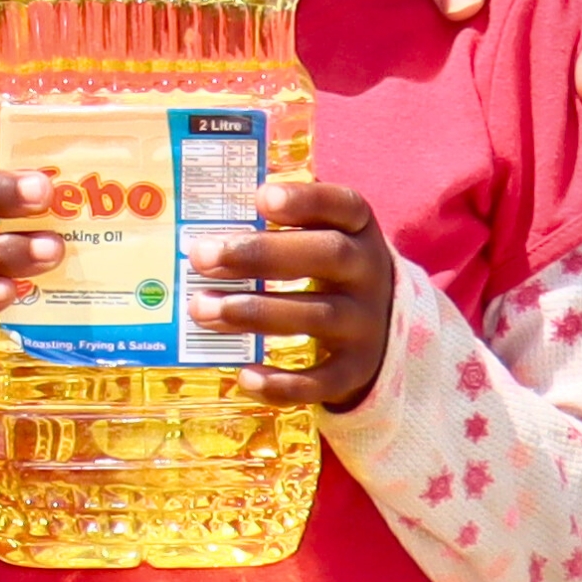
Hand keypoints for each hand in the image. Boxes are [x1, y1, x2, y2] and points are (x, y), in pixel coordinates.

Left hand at [194, 178, 394, 409]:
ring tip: (200, 309)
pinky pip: (322, 380)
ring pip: (315, 317)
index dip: (305, 200)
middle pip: (326, 255)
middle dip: (260, 255)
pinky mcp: (356, 369)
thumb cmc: (327, 267)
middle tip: (202, 257)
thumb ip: (279, 222)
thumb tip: (207, 214)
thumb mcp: (319, 234)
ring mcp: (365, 323)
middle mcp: (368, 273)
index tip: (260, 198)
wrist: (381, 329)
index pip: (343, 204)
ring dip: (253, 313)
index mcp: (357, 229)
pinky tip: (243, 375)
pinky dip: (283, 383)